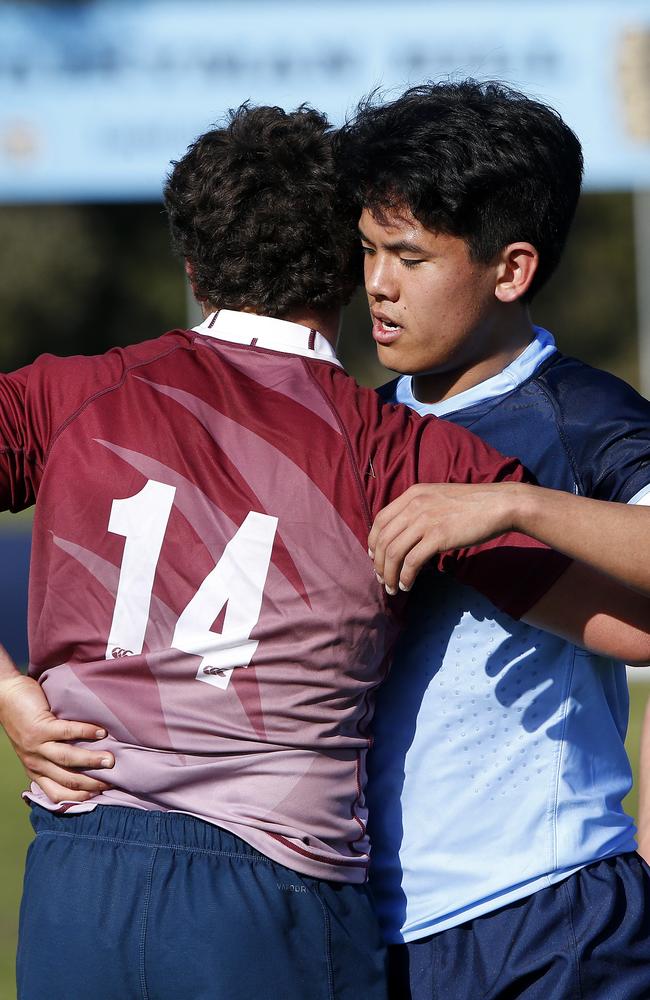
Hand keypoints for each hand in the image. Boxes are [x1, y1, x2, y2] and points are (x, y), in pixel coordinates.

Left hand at [0, 668, 113, 802]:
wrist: (6, 697)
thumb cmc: (25, 721)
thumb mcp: (35, 748)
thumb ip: (53, 759)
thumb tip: (85, 766)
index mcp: (36, 770)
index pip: (58, 793)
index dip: (80, 797)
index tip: (100, 794)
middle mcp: (36, 762)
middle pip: (67, 778)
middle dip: (91, 783)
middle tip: (113, 781)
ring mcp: (37, 745)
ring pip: (67, 758)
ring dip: (90, 761)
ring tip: (110, 760)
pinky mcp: (41, 727)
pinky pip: (67, 732)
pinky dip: (86, 732)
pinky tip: (101, 733)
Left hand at [368, 482, 520, 593]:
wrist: (499, 504)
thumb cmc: (472, 504)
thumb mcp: (438, 498)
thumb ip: (419, 510)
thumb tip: (404, 535)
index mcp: (413, 494)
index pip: (380, 519)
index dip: (373, 542)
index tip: (376, 558)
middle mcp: (415, 505)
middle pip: (384, 539)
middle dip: (379, 564)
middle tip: (382, 579)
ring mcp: (426, 520)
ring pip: (394, 552)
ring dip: (389, 574)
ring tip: (392, 587)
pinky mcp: (439, 537)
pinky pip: (412, 562)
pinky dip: (405, 577)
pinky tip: (407, 585)